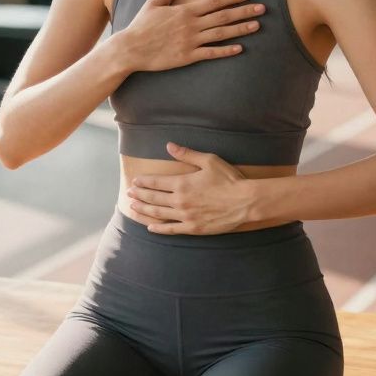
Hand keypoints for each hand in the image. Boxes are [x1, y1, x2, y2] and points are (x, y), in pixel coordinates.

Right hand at [114, 0, 265, 72]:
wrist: (130, 48)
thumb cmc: (141, 25)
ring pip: (221, 34)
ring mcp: (190, 41)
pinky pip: (211, 53)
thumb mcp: (154, 2)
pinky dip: (226, 51)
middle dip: (244, 12)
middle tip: (263, 9)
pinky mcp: (187, 56)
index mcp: (185, 10)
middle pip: (223, 16)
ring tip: (256, 26)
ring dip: (240, 29)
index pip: (214, 2)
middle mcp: (191, 24)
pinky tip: (239, 48)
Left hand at [124, 143, 264, 234]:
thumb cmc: (229, 179)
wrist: (245, 202)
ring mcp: (186, 216)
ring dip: (144, 210)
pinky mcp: (193, 228)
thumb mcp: (209, 161)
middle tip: (129, 193)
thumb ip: (187, 154)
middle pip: (153, 198)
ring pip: (158, 214)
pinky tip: (150, 228)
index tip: (135, 181)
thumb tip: (169, 145)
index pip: (156, 182)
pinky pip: (171, 230)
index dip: (143, 182)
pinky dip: (159, 229)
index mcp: (182, 183)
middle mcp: (180, 201)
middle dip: (139, 194)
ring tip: (133, 207)